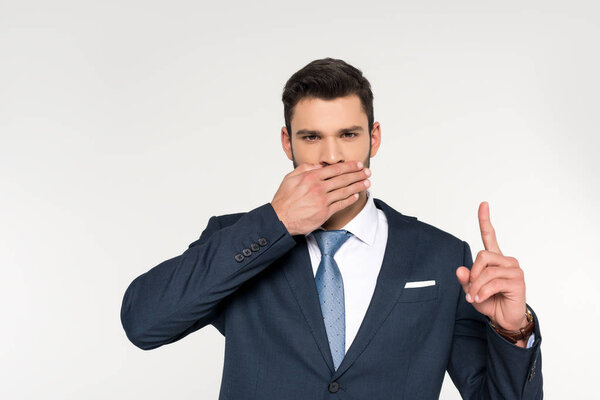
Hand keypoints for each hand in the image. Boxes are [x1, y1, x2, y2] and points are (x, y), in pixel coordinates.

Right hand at [271, 161, 369, 235]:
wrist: (280, 218)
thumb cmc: (284, 199)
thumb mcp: (290, 178)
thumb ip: (305, 169)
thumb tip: (318, 165)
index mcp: (311, 177)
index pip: (335, 169)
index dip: (349, 166)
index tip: (358, 164)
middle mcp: (318, 188)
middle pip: (343, 179)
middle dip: (358, 174)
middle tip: (367, 172)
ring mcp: (322, 201)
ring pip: (344, 191)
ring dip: (358, 186)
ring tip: (367, 182)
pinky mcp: (324, 213)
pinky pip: (340, 204)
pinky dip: (350, 199)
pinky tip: (356, 195)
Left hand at [456, 202, 527, 331]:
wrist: (505, 320)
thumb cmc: (490, 302)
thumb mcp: (472, 290)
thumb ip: (465, 280)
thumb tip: (460, 269)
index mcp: (495, 259)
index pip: (489, 236)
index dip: (485, 220)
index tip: (484, 204)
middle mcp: (506, 261)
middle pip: (482, 255)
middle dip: (473, 273)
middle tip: (471, 289)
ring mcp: (514, 270)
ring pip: (487, 270)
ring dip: (476, 286)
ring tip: (474, 297)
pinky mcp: (518, 281)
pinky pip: (493, 282)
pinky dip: (482, 292)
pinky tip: (480, 299)